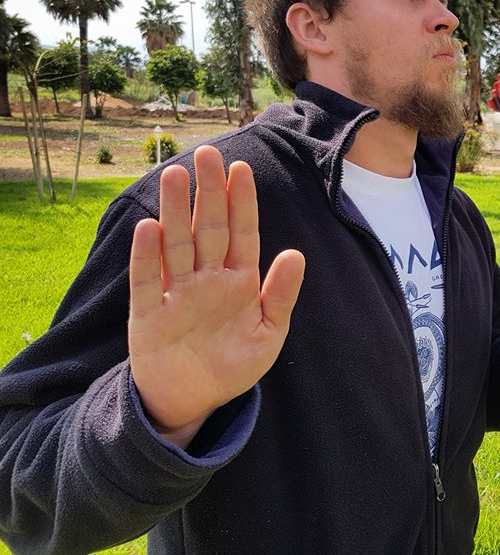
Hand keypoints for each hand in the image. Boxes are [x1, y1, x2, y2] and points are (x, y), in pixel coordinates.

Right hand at [128, 145, 305, 447]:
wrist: (194, 400)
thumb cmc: (234, 365)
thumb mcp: (268, 333)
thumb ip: (281, 295)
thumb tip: (296, 254)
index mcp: (240, 281)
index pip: (242, 233)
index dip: (242, 203)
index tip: (241, 170)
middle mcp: (207, 279)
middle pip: (208, 228)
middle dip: (208, 192)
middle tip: (206, 154)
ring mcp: (177, 293)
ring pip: (177, 244)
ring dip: (175, 211)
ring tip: (175, 176)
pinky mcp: (149, 315)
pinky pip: (148, 282)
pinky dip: (148, 257)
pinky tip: (150, 229)